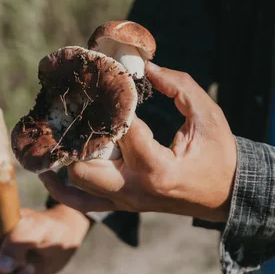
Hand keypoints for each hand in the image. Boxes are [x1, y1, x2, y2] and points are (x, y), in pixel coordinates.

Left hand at [40, 63, 236, 222]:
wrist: (225, 196)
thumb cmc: (218, 154)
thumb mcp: (207, 116)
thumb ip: (178, 86)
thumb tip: (145, 67)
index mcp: (157, 169)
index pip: (121, 129)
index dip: (111, 99)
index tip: (104, 75)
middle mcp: (135, 189)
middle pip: (85, 164)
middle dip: (78, 134)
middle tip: (76, 107)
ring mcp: (125, 201)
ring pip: (77, 185)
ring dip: (66, 158)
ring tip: (57, 134)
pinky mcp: (122, 206)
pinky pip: (82, 204)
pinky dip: (63, 190)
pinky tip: (49, 172)